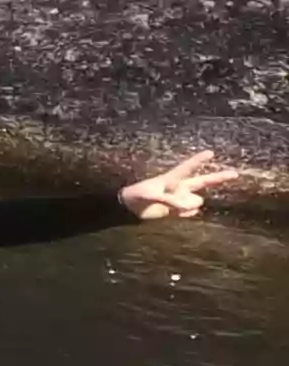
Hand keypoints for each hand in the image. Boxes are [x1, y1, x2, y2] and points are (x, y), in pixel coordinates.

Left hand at [118, 150, 239, 219]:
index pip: (188, 168)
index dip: (199, 160)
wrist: (130, 208)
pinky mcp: (178, 210)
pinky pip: (190, 212)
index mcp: (171, 178)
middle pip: (203, 181)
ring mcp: (180, 199)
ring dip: (188, 204)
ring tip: (169, 204)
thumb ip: (171, 200)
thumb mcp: (151, 195)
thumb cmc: (138, 195)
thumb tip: (192, 207)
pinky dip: (185, 213)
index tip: (211, 152)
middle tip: (235, 173)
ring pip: (197, 201)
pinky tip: (173, 213)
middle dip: (218, 177)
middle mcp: (179, 187)